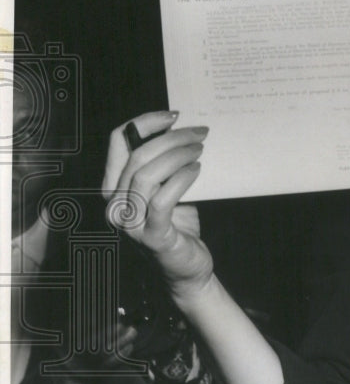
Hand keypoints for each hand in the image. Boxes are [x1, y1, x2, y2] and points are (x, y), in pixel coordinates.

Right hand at [102, 111, 212, 303]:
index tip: (173, 114)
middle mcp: (116, 204)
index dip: (144, 122)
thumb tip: (183, 130)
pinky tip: (197, 170)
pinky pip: (162, 199)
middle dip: (171, 137)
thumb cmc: (178, 225)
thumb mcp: (168, 188)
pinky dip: (181, 179)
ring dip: (177, 155)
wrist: (188, 268)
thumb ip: (165, 165)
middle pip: (137, 155)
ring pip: (146, 174)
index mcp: (115, 187)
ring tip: (200, 149)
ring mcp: (130, 222)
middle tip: (199, 132)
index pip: (118, 142)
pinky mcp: (151, 236)